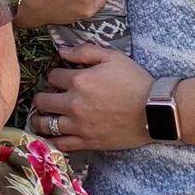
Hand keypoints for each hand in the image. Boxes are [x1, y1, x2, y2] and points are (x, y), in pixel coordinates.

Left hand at [31, 44, 152, 151]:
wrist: (154, 110)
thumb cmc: (135, 81)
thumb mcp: (112, 57)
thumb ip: (85, 51)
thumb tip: (61, 51)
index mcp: (79, 81)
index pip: (52, 76)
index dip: (54, 75)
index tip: (59, 78)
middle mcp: (74, 104)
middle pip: (42, 101)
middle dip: (42, 96)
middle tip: (46, 97)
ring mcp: (79, 125)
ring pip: (45, 124)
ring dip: (40, 119)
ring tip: (41, 117)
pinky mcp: (87, 142)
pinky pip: (60, 144)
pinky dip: (52, 140)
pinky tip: (52, 135)